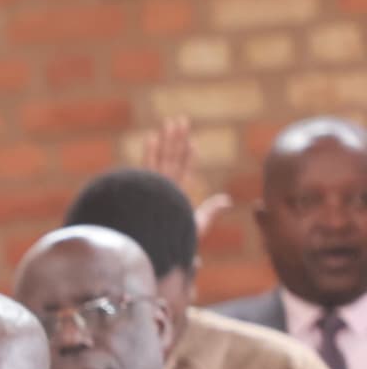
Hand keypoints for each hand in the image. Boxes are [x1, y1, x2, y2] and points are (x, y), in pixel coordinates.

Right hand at [144, 115, 231, 240]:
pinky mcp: (142, 188)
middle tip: (180, 120)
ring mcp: (151, 187)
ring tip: (171, 121)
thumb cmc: (171, 243)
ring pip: (162, 157)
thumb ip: (210, 210)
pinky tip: (154, 136)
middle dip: (177, 139)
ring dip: (168, 139)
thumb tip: (227, 199)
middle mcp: (161, 189)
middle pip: (171, 159)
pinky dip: (151, 151)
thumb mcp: (196, 226)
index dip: (189, 157)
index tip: (193, 143)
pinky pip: (148, 166)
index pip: (182, 172)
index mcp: (173, 198)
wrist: (149, 248)